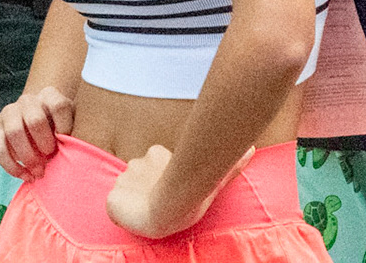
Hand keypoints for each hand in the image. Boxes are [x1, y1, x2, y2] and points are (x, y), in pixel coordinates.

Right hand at [0, 86, 71, 179]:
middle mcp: (27, 100)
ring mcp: (8, 111)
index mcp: (49, 95)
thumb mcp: (72, 125)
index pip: (58, 106)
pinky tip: (25, 175)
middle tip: (51, 159)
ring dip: (27, 157)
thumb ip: (74, 133)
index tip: (67, 140)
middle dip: (44, 145)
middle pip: (34, 119)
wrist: (39, 124)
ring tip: (39, 172)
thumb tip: (74, 152)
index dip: (65, 125)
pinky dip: (11, 166)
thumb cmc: (59, 129)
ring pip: (13, 132)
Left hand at [105, 143, 253, 240]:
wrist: (164, 209)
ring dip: (133, 197)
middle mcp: (137, 163)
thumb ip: (231, 165)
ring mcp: (123, 180)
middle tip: (158, 199)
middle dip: (145, 186)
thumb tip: (253, 148)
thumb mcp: (214, 176)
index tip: (169, 186)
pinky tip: (133, 217)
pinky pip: (113, 205)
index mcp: (157, 153)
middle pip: (137, 174)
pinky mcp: (111, 199)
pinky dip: (121, 211)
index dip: (161, 175)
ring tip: (146, 209)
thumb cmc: (190, 193)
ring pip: (126, 188)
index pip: (154, 161)